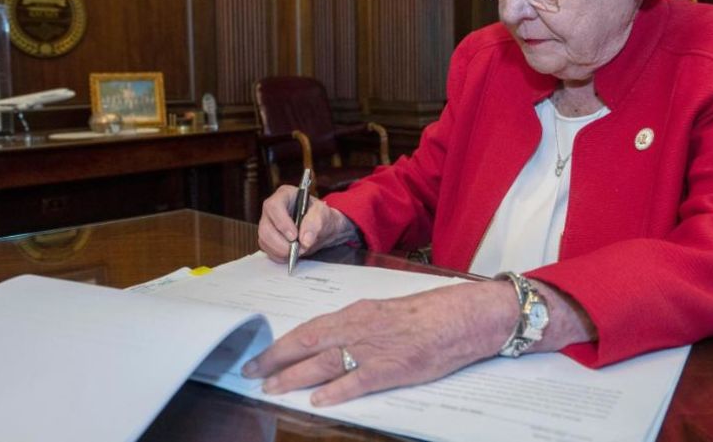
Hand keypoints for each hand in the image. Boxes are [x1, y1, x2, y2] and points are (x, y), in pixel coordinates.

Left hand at [240, 280, 518, 405]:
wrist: (460, 317)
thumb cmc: (426, 314)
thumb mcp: (383, 312)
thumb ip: (356, 326)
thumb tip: (330, 341)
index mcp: (356, 312)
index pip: (309, 329)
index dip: (282, 344)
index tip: (261, 355)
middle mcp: (358, 327)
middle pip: (307, 344)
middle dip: (276, 360)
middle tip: (252, 372)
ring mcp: (374, 349)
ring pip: (324, 363)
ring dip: (294, 376)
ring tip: (272, 388)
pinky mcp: (392, 368)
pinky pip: (357, 380)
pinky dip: (335, 391)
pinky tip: (318, 400)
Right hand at [257, 185, 357, 262]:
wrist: (323, 229)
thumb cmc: (323, 217)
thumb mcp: (325, 215)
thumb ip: (316, 223)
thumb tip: (305, 239)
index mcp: (285, 195)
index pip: (274, 206)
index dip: (281, 223)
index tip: (294, 236)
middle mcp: (272, 209)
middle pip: (265, 227)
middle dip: (281, 243)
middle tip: (298, 249)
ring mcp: (268, 224)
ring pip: (264, 240)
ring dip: (281, 251)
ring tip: (299, 251)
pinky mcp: (268, 238)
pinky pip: (267, 250)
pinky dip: (280, 256)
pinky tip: (292, 254)